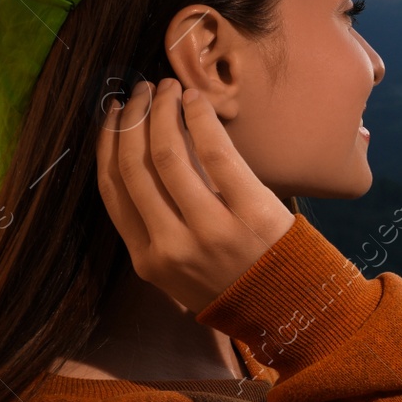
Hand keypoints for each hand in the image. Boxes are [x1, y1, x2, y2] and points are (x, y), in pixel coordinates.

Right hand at [96, 78, 294, 313]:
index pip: (113, 191)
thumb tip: (144, 161)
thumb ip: (159, 231)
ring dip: (163, 113)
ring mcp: (211, 229)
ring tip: (167, 89)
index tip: (112, 116)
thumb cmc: (237, 287)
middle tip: (141, 92)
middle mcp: (172, 245)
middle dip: (133, 121)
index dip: (108, 145)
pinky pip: (216, 153)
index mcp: (148, 260)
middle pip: (135, 167)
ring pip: (168, 155)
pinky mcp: (251, 211)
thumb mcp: (183, 274)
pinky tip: (195, 100)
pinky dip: (200, 119)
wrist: (293, 311)